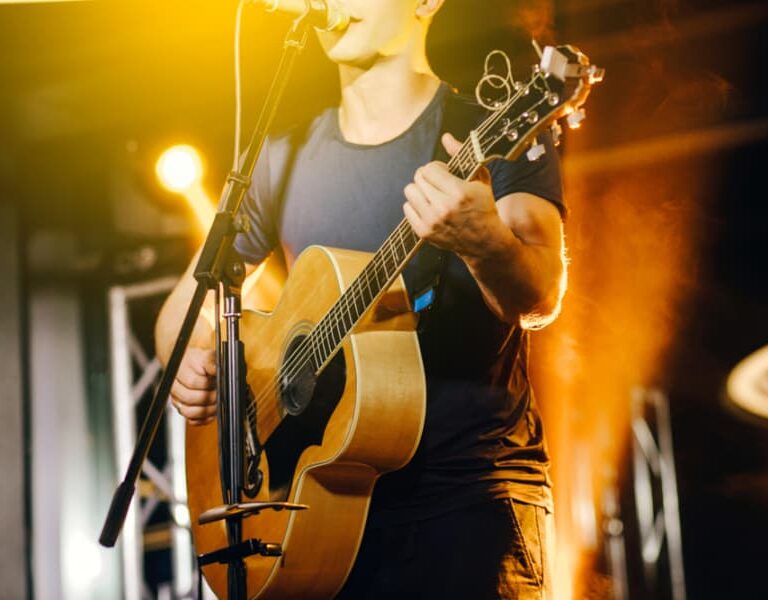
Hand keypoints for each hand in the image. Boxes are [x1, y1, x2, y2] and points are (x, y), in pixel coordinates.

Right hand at [170, 347, 216, 425]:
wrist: (192, 366)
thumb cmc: (201, 362)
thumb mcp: (207, 356)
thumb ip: (211, 362)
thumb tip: (216, 369)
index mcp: (180, 371)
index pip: (192, 382)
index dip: (208, 385)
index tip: (218, 382)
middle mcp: (175, 386)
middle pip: (189, 398)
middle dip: (209, 398)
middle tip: (219, 394)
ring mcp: (177, 399)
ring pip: (188, 412)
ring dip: (206, 410)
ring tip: (217, 403)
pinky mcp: (183, 409)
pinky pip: (192, 420)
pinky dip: (204, 419)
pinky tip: (212, 412)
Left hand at [403, 133, 501, 255]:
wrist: (484, 241)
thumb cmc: (483, 206)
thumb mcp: (480, 178)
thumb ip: (461, 155)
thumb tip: (446, 137)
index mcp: (459, 193)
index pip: (429, 169)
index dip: (437, 168)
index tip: (445, 173)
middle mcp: (443, 208)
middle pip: (418, 178)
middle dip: (427, 177)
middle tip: (438, 184)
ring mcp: (432, 221)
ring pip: (409, 192)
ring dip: (420, 190)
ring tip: (432, 195)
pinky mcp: (424, 232)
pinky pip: (407, 208)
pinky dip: (415, 205)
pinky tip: (428, 207)